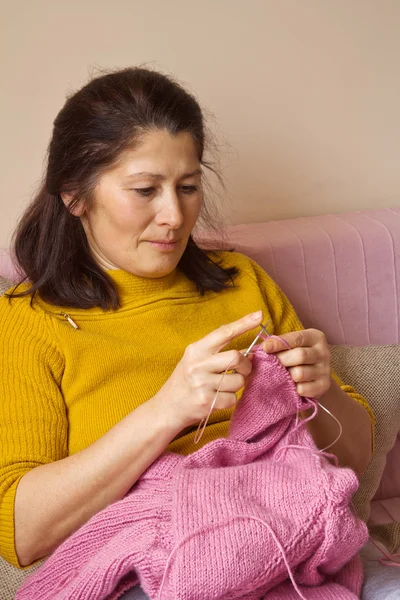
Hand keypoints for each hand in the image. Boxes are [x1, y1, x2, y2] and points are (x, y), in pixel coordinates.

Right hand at [153, 311, 262, 430]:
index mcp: (196, 350)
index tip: (259, 314)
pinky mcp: (207, 402)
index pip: (224, 333)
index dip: (243, 323)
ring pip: (238, 380)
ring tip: (224, 387)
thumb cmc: (185, 382)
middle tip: (242, 370)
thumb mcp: (195, 361)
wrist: (166, 408)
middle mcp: (198, 364)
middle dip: (246, 365)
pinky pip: (233, 398)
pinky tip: (218, 399)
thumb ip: (218, 353)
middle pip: (236, 357)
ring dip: (237, 385)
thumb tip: (249, 351)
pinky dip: (230, 400)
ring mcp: (202, 384)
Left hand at [261, 328, 330, 398]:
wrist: (315, 376)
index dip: (279, 343)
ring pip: (300, 373)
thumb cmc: (296, 356)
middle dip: (281, 360)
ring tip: (283, 374)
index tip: (265, 347)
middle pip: (300, 355)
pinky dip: (293, 388)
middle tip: (271, 364)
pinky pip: (302, 389)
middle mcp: (324, 352)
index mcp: (315, 337)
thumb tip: (259, 349)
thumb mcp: (291, 345)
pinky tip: (292, 385)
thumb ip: (277, 344)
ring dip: (287, 375)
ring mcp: (325, 370)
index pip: (297, 338)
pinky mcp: (324, 386)